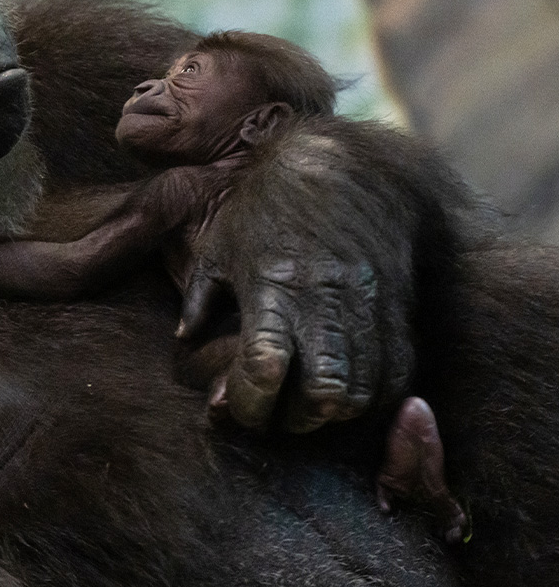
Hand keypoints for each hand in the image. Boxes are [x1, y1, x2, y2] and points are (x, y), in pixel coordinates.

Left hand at [180, 216, 415, 434]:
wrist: (346, 166)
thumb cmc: (269, 208)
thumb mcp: (219, 246)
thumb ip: (200, 300)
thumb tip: (186, 343)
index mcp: (274, 284)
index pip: (265, 365)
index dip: (248, 402)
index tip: (234, 404)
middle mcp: (327, 300)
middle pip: (323, 395)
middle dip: (293, 420)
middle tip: (273, 411)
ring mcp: (370, 307)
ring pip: (362, 394)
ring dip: (330, 415)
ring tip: (304, 403)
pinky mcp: (400, 311)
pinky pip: (396, 377)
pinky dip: (370, 398)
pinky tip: (343, 389)